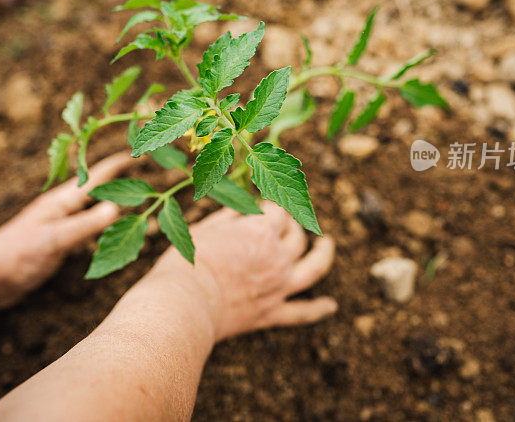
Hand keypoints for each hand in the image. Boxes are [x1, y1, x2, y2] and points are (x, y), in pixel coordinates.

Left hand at [0, 152, 133, 306]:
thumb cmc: (18, 256)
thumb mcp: (55, 240)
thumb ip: (85, 224)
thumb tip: (116, 207)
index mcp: (61, 201)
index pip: (95, 177)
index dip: (116, 165)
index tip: (136, 151)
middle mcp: (61, 207)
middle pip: (94, 185)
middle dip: (115, 174)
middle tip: (137, 164)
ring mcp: (58, 221)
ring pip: (89, 202)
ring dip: (108, 194)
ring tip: (128, 190)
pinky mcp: (56, 237)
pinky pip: (85, 221)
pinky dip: (100, 216)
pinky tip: (104, 223)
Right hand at [151, 202, 336, 340]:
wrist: (183, 306)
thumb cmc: (187, 263)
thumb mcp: (206, 227)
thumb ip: (231, 214)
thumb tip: (246, 204)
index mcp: (262, 232)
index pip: (278, 210)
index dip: (272, 203)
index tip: (264, 201)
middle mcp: (278, 258)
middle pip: (296, 235)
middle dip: (290, 224)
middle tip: (281, 221)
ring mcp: (278, 287)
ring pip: (314, 268)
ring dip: (324, 254)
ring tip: (327, 245)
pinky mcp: (271, 313)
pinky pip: (302, 312)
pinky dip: (318, 308)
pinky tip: (331, 305)